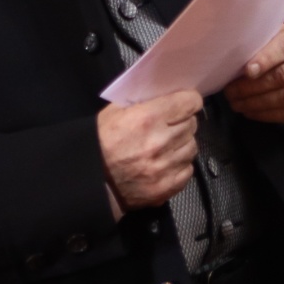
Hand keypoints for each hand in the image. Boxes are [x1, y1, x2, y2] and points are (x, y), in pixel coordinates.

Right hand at [97, 91, 200, 209]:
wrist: (91, 181)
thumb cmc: (102, 141)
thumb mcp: (117, 110)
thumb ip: (145, 101)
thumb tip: (168, 94)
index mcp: (147, 118)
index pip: (189, 103)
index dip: (189, 100)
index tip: (186, 103)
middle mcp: (159, 142)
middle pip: (191, 125)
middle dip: (184, 122)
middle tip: (172, 124)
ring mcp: (164, 168)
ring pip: (192, 148)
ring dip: (183, 144)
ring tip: (169, 145)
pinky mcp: (165, 189)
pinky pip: (187, 171)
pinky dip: (180, 165)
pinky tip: (168, 162)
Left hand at [224, 22, 283, 125]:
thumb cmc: (280, 44)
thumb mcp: (272, 35)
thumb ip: (259, 46)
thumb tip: (234, 63)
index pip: (283, 49)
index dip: (265, 60)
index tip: (247, 71)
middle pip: (282, 77)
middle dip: (252, 88)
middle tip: (231, 93)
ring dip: (258, 104)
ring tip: (237, 104)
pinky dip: (268, 115)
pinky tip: (251, 112)